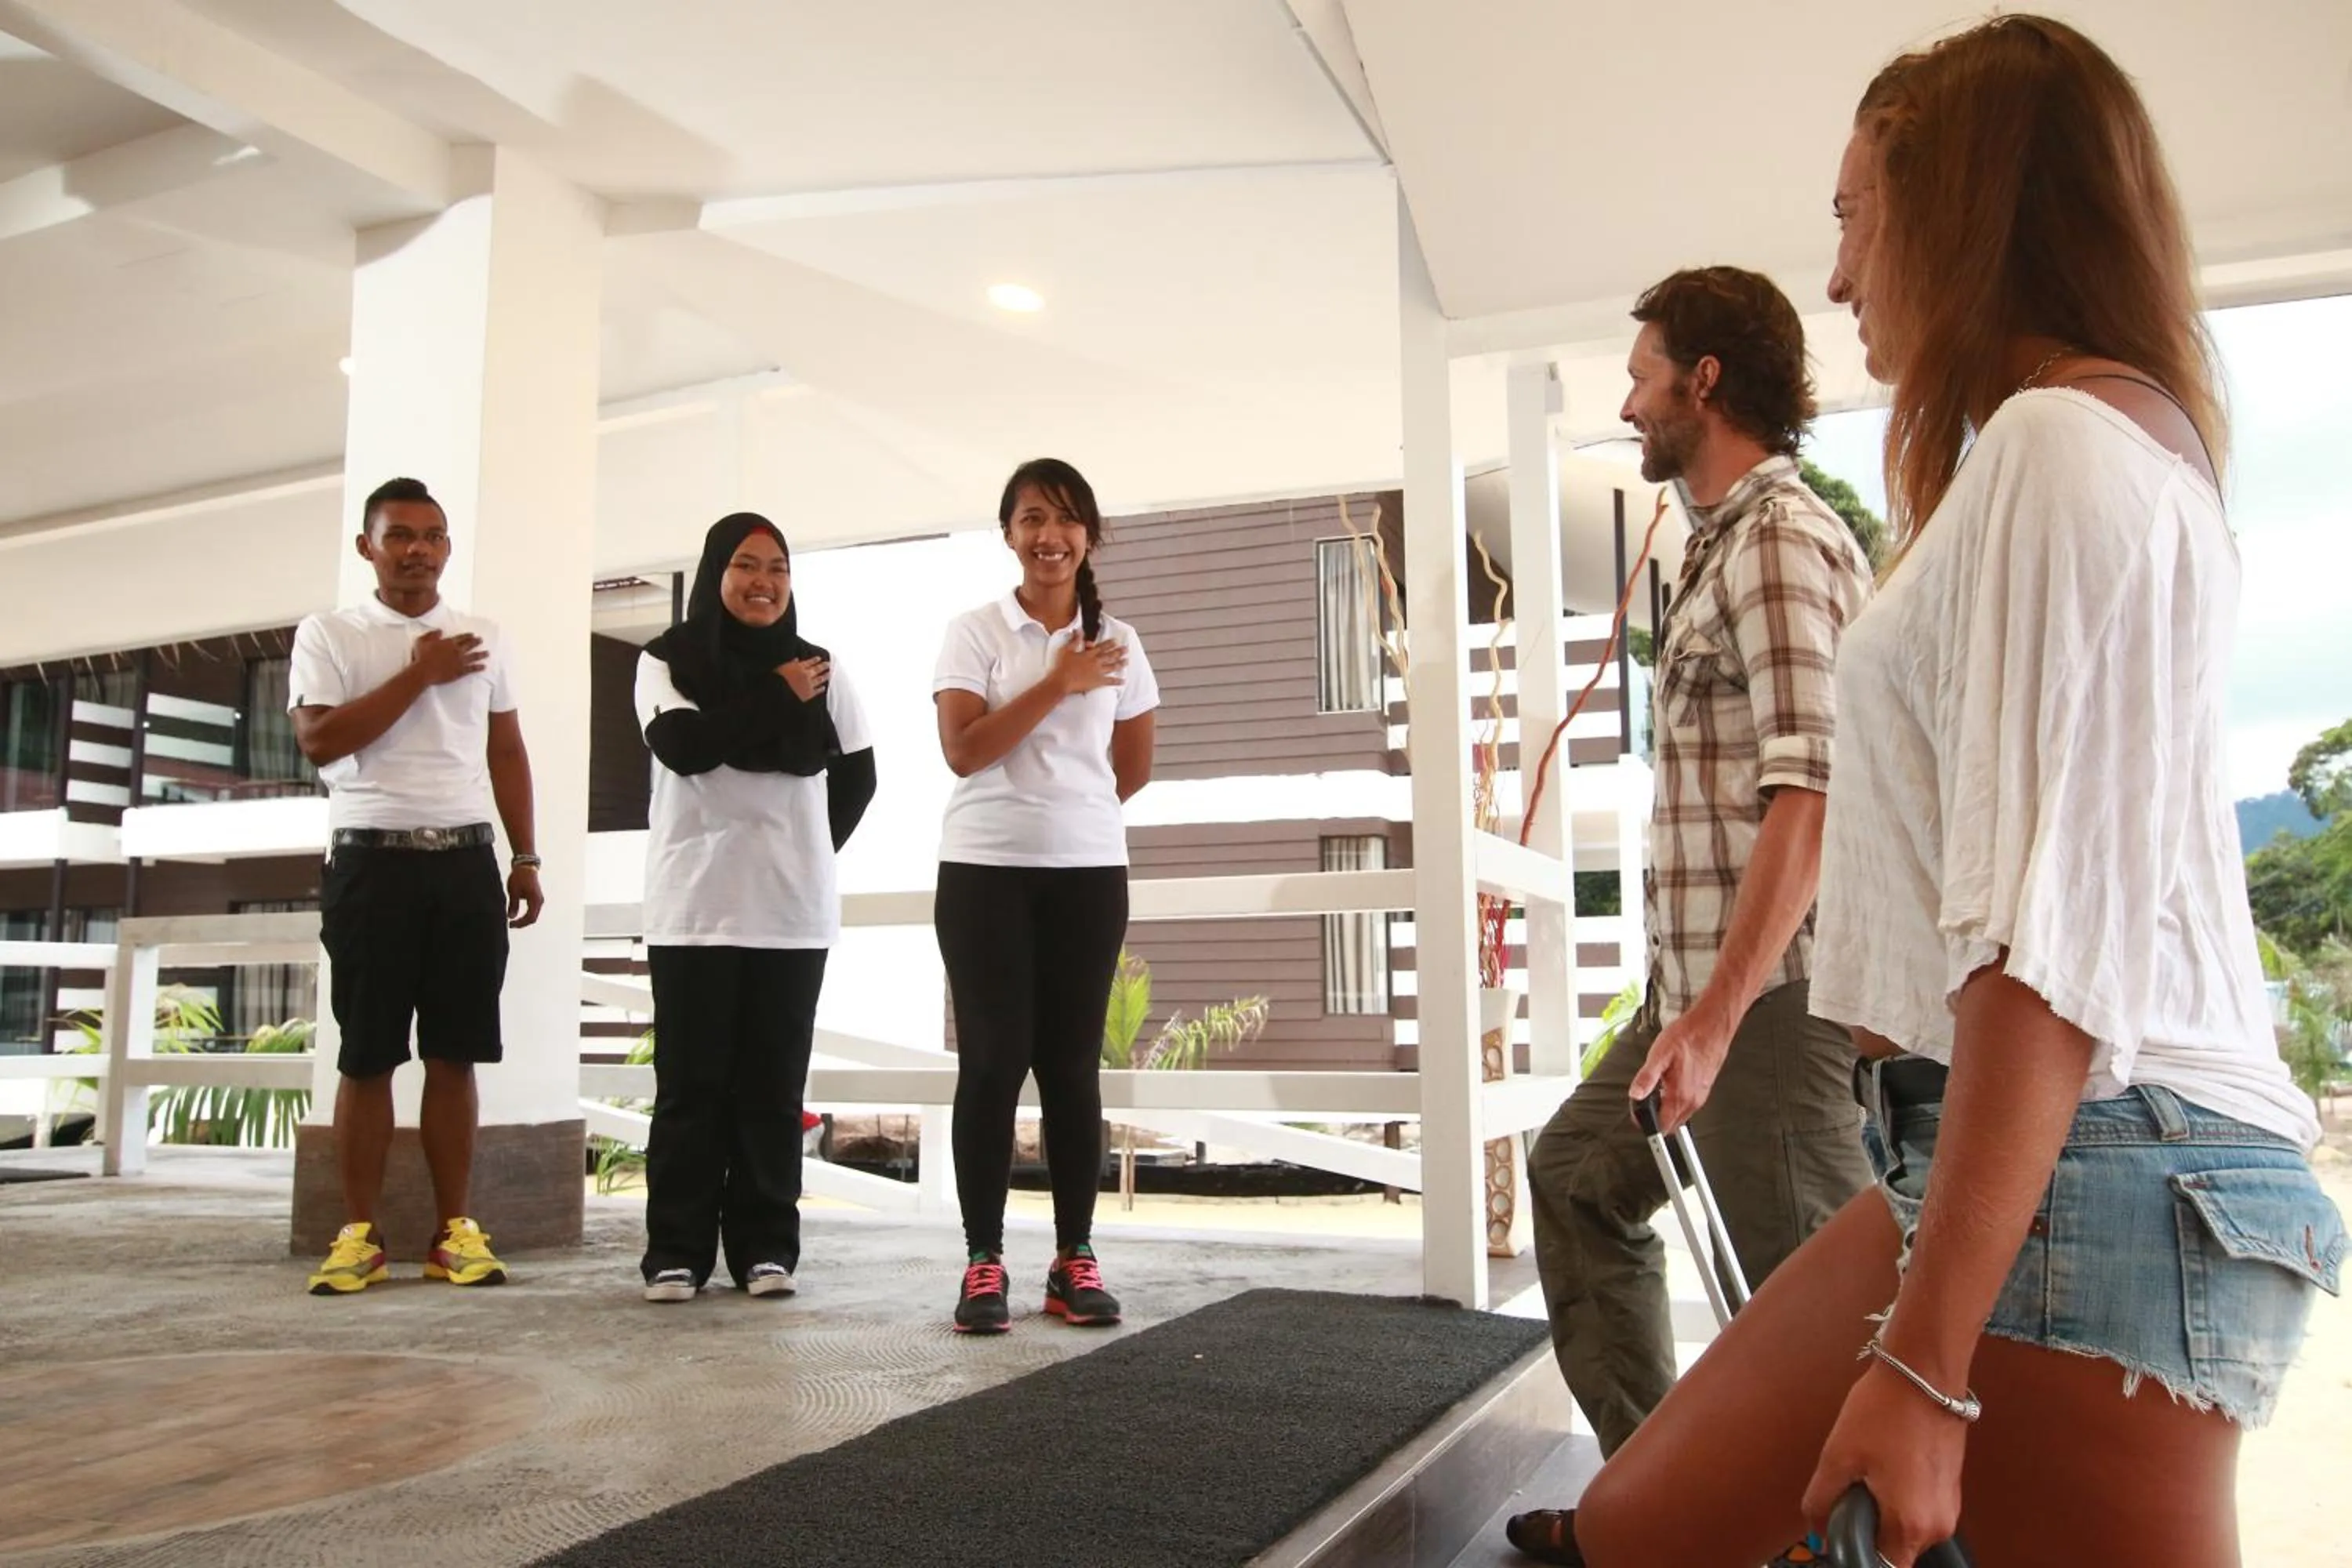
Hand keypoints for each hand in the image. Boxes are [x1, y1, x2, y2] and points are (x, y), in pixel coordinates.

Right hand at [410, 631, 487, 685]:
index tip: (473, 635)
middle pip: (469, 645)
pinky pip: (472, 668)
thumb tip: (440, 631)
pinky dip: (479, 667)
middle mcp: (457, 650)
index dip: (468, 636)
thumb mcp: (422, 641)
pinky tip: (484, 666)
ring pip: (474, 656)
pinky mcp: (461, 671)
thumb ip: (432, 635)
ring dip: (481, 654)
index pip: (461, 637)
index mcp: (449, 642)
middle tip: (481, 640)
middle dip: (476, 642)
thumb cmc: (421, 656)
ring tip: (487, 653)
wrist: (424, 671)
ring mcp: (460, 661)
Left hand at [506, 864, 543, 928]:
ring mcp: (539, 900)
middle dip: (522, 923)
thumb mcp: (514, 891)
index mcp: (535, 899)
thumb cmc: (520, 877)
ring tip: (513, 921)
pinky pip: (532, 910)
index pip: (530, 917)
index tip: (510, 924)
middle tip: (511, 925)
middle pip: (533, 918)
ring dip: (524, 920)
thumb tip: (511, 917)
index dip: (520, 923)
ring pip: (533, 915)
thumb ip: (513, 905)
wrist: (526, 866)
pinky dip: (526, 915)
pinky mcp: (536, 898)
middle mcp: (539, 901)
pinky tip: (517, 915)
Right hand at [778, 656, 830, 701]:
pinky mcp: (809, 694)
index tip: (819, 658)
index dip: (815, 660)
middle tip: (829, 664)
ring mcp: (809, 684)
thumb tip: (796, 659)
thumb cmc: (777, 679)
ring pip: (820, 679)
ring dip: (825, 676)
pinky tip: (823, 687)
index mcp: (799, 667)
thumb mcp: (781, 668)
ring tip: (829, 674)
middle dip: (823, 666)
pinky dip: (821, 689)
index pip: (810, 662)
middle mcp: (806, 674)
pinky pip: (817, 691)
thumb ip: (790, 663)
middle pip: (817, 669)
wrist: (779, 693)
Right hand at [1050, 635, 1125, 695]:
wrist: (1062, 681)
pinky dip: (1117, 681)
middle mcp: (1096, 662)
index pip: (1102, 647)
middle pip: (1110, 655)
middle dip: (1119, 652)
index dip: (1109, 644)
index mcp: (1089, 654)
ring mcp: (1098, 672)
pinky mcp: (1098, 682)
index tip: (1116, 641)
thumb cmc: (1062, 666)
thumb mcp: (1067, 650)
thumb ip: (1075, 640)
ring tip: (1127, 661)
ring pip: (1112, 666)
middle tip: (1126, 649)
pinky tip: (1123, 681)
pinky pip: (1110, 681)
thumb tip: (1079, 630)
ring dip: (1120, 663)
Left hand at [1626, 995, 1737, 1132]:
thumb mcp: (1659, 1054)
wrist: (1712, 1024)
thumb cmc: (1688, 1036)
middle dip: (1656, 1117)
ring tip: (1656, 1089)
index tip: (1637, 1113)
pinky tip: (1670, 1082)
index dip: (1646, 1123)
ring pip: (1680, 1115)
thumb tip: (1635, 1095)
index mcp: (1681, 1095)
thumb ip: (1647, 1078)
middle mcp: (1693, 1100)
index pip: (1662, 1126)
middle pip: (1671, 1124)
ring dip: (1666, 1108)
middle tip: (1644, 1100)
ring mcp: (1700, 1095)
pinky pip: (1688, 1104)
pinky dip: (1676, 1100)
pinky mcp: (1704, 1088)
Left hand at [1802, 1359, 1968, 1566]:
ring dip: (1885, 1512)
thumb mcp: (1837, 1458)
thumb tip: (1817, 1533)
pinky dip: (1901, 1498)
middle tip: (1854, 1491)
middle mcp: (1938, 1525)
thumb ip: (1822, 1503)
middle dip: (1870, 1527)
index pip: (1882, 1566)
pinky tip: (1889, 1466)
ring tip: (1873, 1472)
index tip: (1844, 1529)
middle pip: (1894, 1548)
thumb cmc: (1883, 1411)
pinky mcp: (1952, 1490)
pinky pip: (1920, 1510)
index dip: (1857, 1551)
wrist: (1924, 1374)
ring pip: (1907, 1529)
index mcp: (1911, 1525)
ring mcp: (1950, 1508)